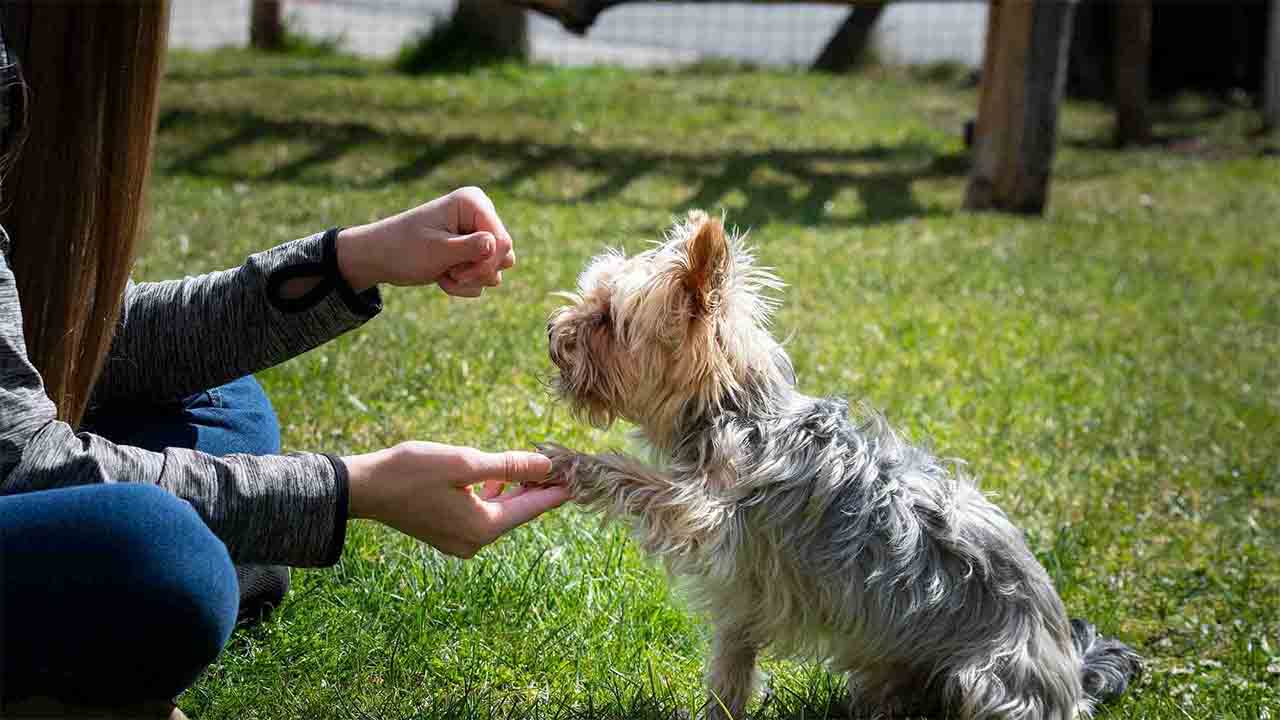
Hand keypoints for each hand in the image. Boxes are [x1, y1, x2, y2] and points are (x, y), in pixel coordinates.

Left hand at [335, 187, 515, 296]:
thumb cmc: (404, 248)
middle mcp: (479, 215)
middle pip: (504, 254)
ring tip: (445, 274)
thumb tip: (500, 245)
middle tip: (452, 274)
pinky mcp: (473, 252)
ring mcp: (477, 234)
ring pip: (496, 268)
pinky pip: (485, 277)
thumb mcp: (437, 250)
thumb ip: (472, 248)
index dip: (486, 262)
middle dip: (478, 272)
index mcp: (473, 202)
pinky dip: (465, 284)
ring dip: (470, 280)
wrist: (380, 258)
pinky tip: (444, 277)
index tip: (458, 271)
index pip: (502, 240)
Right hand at [343, 441, 569, 557]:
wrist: (363, 489)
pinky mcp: (446, 534)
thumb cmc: (411, 472)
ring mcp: (460, 541)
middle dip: (537, 488)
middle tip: (559, 463)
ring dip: (514, 490)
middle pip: (518, 512)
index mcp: (484, 527)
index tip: (580, 475)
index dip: (557, 489)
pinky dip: (493, 496)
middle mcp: (475, 542)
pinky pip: (482, 515)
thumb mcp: (465, 463)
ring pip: (500, 513)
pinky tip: (494, 477)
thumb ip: (508, 466)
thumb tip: (545, 467)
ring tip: (530, 465)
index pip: (533, 508)